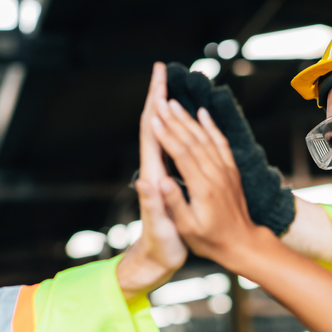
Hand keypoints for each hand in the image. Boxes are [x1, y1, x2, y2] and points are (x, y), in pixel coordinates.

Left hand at [116, 64, 187, 300]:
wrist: (154, 261)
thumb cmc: (160, 248)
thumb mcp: (161, 228)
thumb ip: (155, 205)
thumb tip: (148, 181)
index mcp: (153, 176)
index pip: (151, 131)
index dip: (154, 103)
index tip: (159, 78)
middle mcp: (153, 170)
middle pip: (153, 125)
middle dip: (157, 96)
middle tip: (163, 70)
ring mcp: (159, 175)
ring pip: (162, 133)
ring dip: (165, 109)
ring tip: (172, 87)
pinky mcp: (167, 182)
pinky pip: (172, 147)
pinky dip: (177, 129)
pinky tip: (184, 123)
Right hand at [152, 99, 274, 267]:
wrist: (243, 244)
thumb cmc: (211, 240)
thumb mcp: (188, 228)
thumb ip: (175, 203)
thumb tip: (160, 182)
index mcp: (203, 188)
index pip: (182, 155)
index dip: (166, 136)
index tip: (153, 120)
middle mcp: (216, 175)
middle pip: (193, 140)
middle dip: (174, 120)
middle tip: (159, 102)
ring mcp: (226, 171)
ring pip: (206, 138)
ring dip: (189, 119)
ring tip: (173, 103)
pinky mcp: (232, 171)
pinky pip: (221, 143)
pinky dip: (211, 126)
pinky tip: (202, 113)